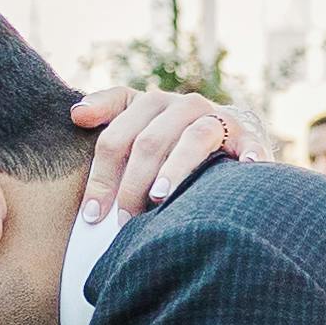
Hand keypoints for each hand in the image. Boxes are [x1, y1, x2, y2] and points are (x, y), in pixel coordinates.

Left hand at [73, 87, 255, 218]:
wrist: (224, 132)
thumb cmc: (168, 136)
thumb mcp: (135, 122)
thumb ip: (106, 114)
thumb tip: (77, 115)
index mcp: (149, 104)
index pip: (116, 138)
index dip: (101, 176)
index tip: (93, 215)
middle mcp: (182, 105)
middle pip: (149, 141)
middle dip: (133, 183)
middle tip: (124, 220)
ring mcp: (215, 118)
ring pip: (193, 139)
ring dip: (176, 169)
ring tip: (160, 197)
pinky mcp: (246, 134)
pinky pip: (247, 143)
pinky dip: (248, 153)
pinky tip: (245, 168)